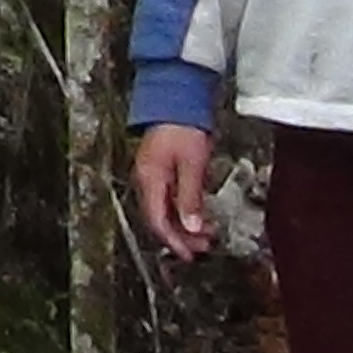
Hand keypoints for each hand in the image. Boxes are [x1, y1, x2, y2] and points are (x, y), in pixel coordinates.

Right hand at [133, 124, 214, 261]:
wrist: (177, 97)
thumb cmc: (184, 126)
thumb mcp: (192, 165)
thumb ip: (190, 197)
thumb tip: (192, 227)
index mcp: (150, 180)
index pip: (157, 221)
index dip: (174, 241)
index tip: (190, 254)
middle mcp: (146, 180)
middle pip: (159, 219)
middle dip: (181, 236)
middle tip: (204, 246)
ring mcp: (152, 174)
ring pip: (164, 210)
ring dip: (183, 224)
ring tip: (206, 233)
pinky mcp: (160, 168)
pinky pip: (168, 198)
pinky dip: (182, 210)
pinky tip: (198, 213)